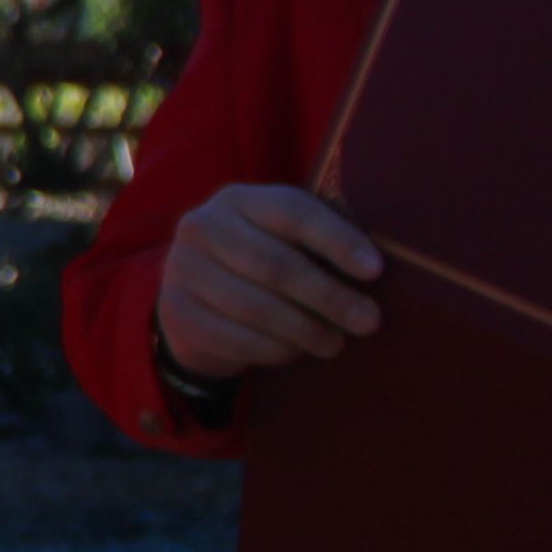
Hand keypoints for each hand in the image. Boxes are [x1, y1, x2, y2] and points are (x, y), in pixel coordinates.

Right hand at [158, 181, 380, 383]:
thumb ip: (318, 244)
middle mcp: (201, 227)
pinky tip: (295, 351)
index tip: (375, 270)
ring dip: (304, 330)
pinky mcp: (176, 312)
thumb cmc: (260, 263)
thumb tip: (373, 270)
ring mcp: (182, 269)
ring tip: (335, 343)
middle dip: (329, 297)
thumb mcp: (284, 239)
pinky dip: (273, 349)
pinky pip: (234, 337)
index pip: (292, 213)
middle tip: (368, 321)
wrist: (195, 296)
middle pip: (275, 265)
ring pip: (255, 307)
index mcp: (238, 200)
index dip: (337, 241)